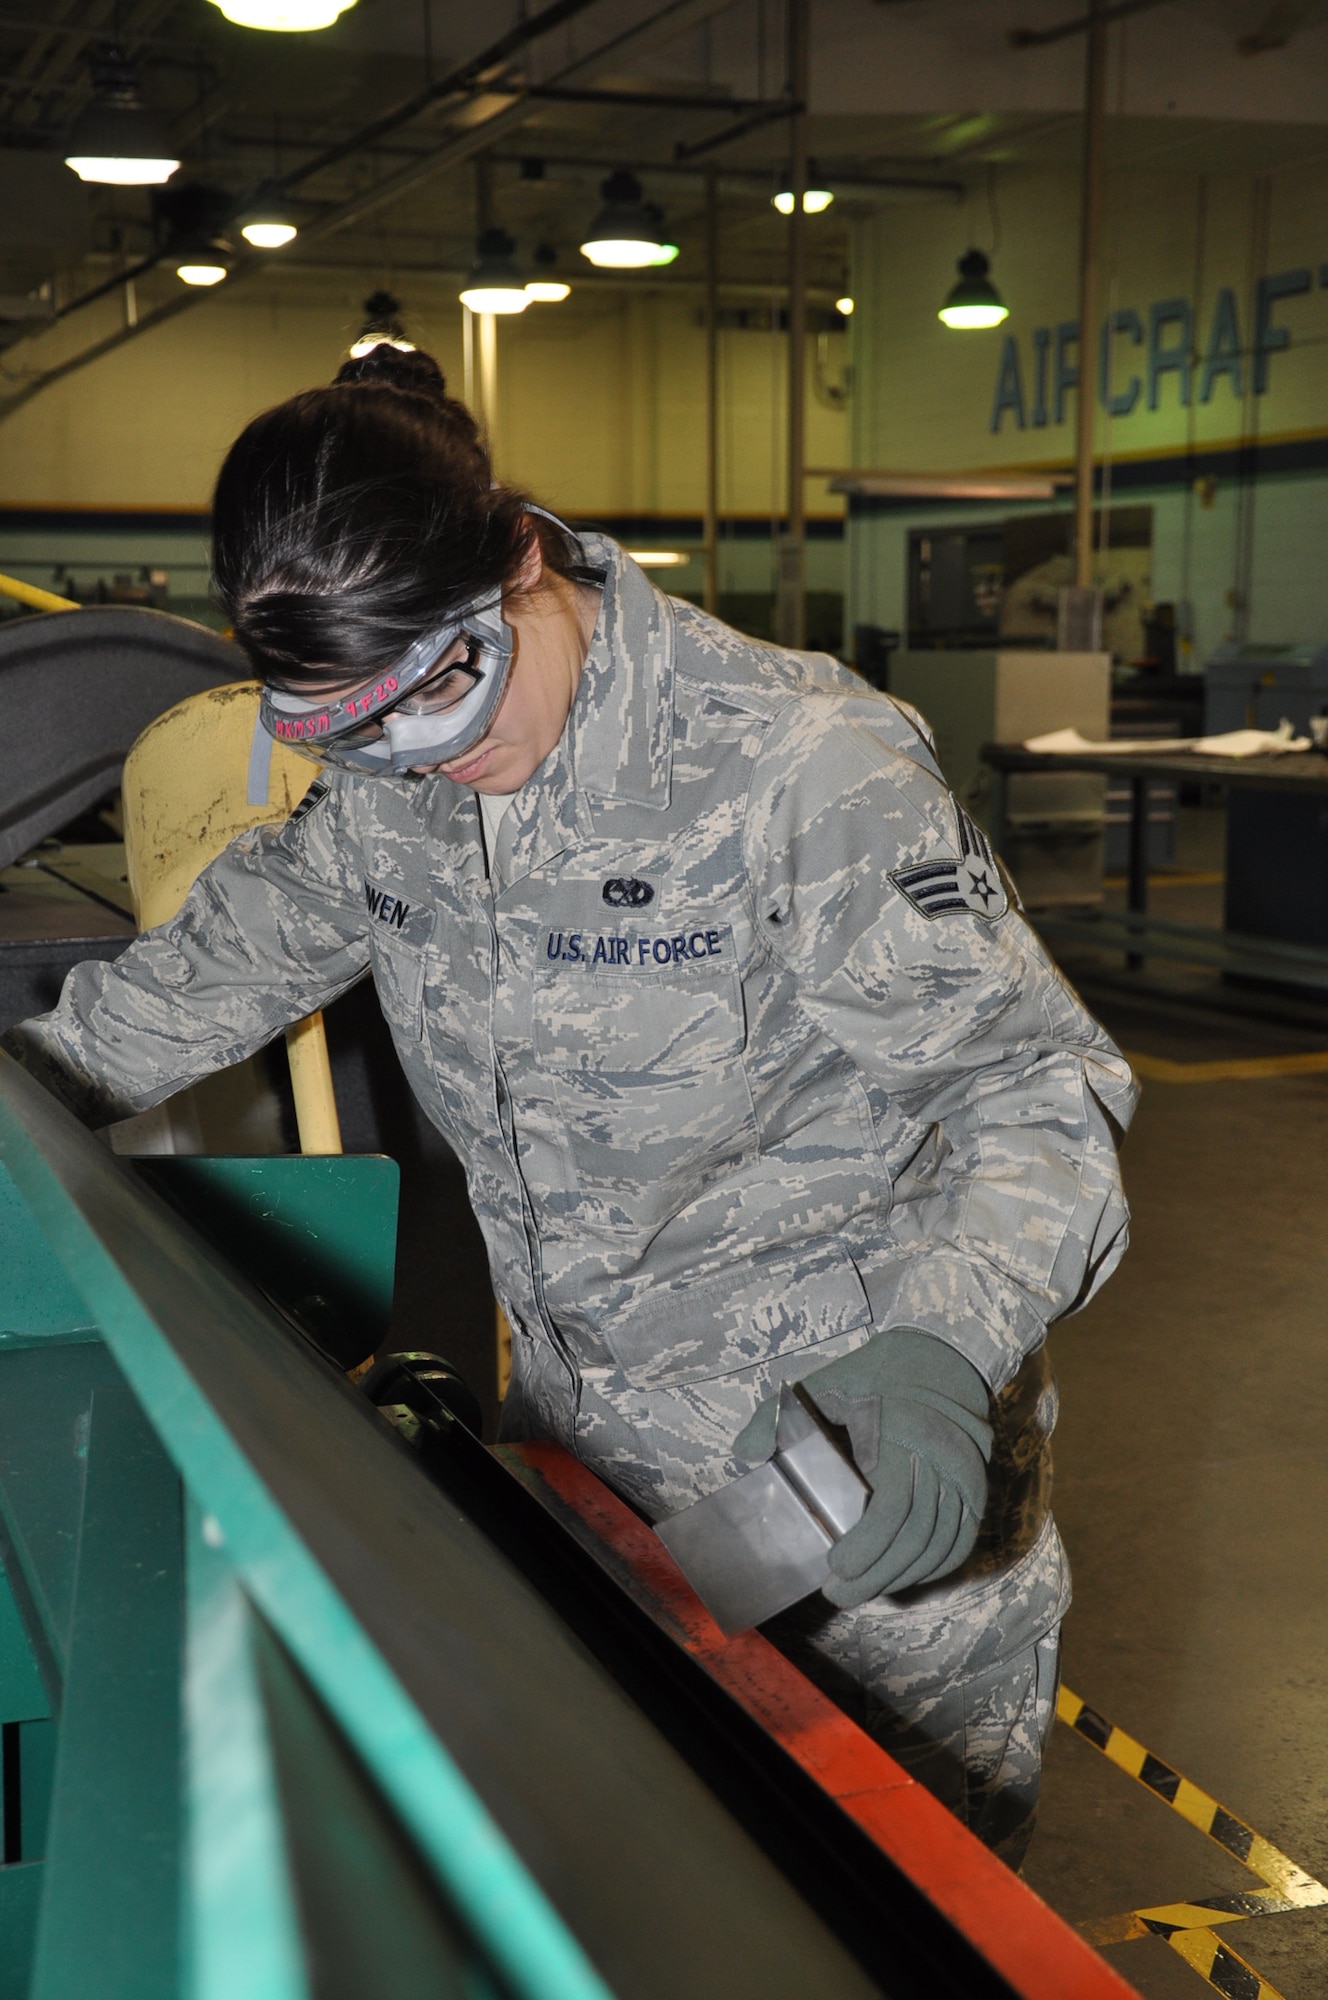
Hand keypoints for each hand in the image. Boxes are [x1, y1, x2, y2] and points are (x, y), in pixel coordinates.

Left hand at [733, 1327, 992, 1606]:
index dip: (866, 1546)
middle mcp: (943, 1462)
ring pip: (937, 1546)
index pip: (892, 1507)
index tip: (834, 1566)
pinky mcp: (976, 1493)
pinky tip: (901, 1577)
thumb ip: (779, 1417)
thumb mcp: (825, 1384)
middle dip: (876, 1575)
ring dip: (900, 1577)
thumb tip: (743, 1454)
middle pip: (914, 1537)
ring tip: (863, 1590)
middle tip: (839, 1594)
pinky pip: (959, 1543)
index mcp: (904, 1434)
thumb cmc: (876, 1375)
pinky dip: (931, 1567)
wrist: (942, 1357)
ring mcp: (966, 1480)